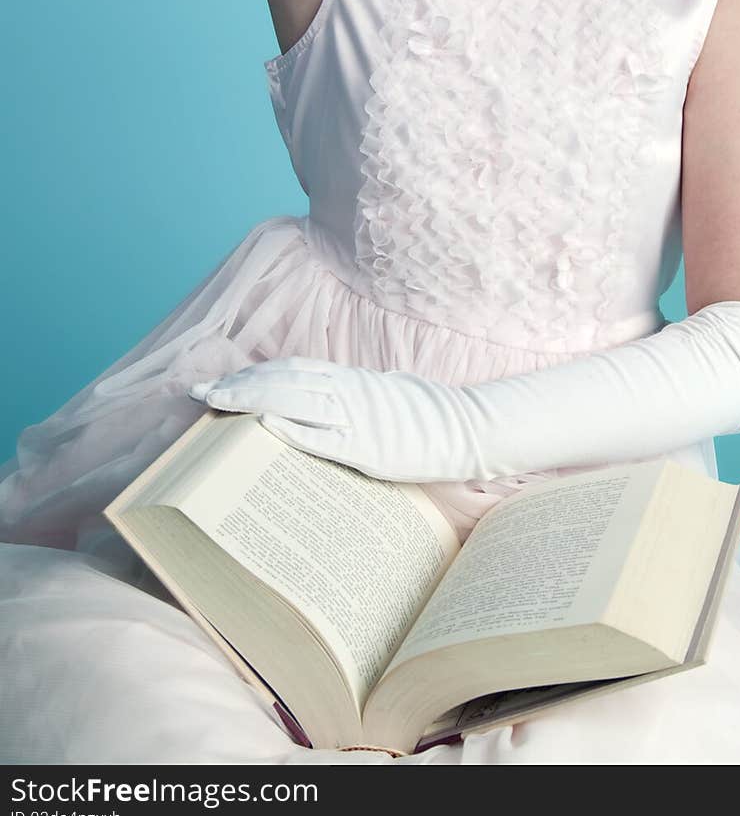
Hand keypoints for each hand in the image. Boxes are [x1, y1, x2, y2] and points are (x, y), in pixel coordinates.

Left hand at [187, 355, 492, 482]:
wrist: (464, 427)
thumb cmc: (421, 415)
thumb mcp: (379, 393)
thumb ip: (346, 393)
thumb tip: (312, 400)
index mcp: (350, 378)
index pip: (290, 368)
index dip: (252, 373)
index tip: (220, 381)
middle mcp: (348, 390)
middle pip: (282, 380)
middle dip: (238, 386)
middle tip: (199, 393)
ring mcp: (356, 417)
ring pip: (294, 400)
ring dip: (251, 400)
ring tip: (217, 404)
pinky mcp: (366, 447)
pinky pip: (322, 436)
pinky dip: (291, 428)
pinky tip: (263, 425)